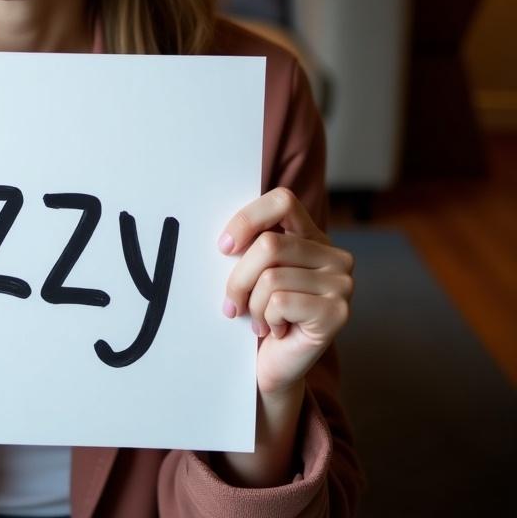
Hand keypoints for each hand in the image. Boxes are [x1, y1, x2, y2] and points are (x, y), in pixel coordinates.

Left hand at [219, 187, 353, 396]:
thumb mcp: (253, 271)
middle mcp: (335, 256)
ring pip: (270, 276)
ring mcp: (342, 284)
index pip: (282, 201)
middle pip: (268, 244)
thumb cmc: (260, 313)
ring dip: (252, 304)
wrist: (274, 366)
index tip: (224, 246)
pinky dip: (266, 318)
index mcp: (314, 236)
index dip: (248, 218)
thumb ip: (250, 244)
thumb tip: (225, 236)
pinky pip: (279, 302)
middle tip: (233, 302)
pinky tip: (276, 330)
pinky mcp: (338, 313)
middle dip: (238, 277)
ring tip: (259, 319)